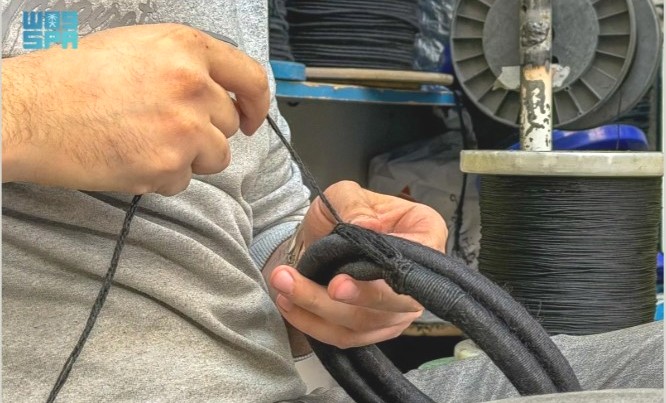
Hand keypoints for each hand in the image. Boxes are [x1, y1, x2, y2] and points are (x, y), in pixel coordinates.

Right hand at [2, 24, 268, 194]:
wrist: (28, 112)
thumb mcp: (137, 49)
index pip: (251, 78)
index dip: (257, 104)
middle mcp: (193, 85)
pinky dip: (162, 179)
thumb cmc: (70, 78)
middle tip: (165, 130)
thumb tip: (218, 94)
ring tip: (145, 144)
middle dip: (205, 133)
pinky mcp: (167, 165)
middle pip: (229, 124)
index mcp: (186, 48)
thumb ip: (185, 68)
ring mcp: (184, 128)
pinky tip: (130, 159)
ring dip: (189, 158)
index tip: (251, 119)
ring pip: (215, 157)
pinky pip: (184, 182)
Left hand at [269, 181, 446, 348]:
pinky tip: (289, 304)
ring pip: (363, 323)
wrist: (327, 235)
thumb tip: (366, 226)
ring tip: (285, 287)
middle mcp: (419, 280)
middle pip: (391, 302)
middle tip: (315, 286)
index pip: (415, 263)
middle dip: (347, 298)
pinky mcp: (376, 329)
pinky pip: (346, 337)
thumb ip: (354, 206)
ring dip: (318, 309)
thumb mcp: (345, 194)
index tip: (342, 281)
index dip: (384, 276)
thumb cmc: (346, 212)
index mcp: (426, 236)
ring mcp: (400, 310)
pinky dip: (314, 324)